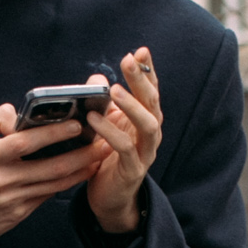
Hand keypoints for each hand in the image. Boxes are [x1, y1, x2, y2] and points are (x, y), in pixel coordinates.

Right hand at [0, 102, 97, 246]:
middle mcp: (2, 179)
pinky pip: (49, 196)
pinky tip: (82, 172)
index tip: (77, 124)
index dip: (54, 133)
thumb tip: (20, 114)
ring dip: (82, 169)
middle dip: (82, 153)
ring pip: (56, 183)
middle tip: (104, 140)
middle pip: (51, 166)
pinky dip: (68, 183)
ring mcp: (13, 199)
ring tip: (101, 154)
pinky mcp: (19, 214)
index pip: (26, 142)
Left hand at [84, 48, 161, 234]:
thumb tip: (97, 77)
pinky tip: (94, 119)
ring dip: (132, 106)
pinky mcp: (133, 171)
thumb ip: (104, 101)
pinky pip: (125, 149)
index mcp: (146, 120)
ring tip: (113, 90)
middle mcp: (151, 135)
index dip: (148, 71)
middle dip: (142, 80)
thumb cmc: (107, 157)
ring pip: (148, 126)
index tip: (140, 50)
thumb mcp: (105, 124)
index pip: (151, 91)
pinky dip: (110, 132)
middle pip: (153, 103)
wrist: (109, 198)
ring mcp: (145, 153)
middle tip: (128, 60)